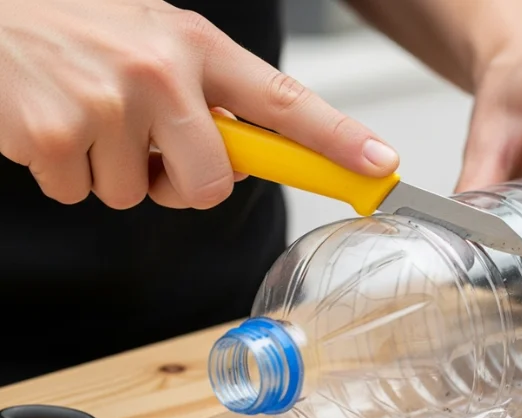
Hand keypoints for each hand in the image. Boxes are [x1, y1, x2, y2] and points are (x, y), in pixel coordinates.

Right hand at [0, 0, 398, 209]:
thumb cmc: (80, 25)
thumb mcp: (158, 37)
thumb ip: (212, 91)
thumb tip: (256, 151)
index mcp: (195, 44)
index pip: (286, 101)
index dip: (338, 140)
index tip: (378, 167)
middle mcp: (158, 73)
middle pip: (211, 185)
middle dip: (181, 184)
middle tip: (149, 148)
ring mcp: (104, 105)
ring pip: (135, 195)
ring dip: (112, 171)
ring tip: (86, 113)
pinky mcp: (50, 136)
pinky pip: (80, 193)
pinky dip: (65, 172)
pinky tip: (51, 122)